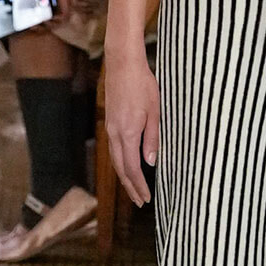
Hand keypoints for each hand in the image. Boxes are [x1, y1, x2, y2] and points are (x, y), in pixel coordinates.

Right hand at [104, 47, 159, 206]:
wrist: (123, 64)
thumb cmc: (143, 84)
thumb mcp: (155, 111)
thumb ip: (152, 138)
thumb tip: (150, 162)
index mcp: (127, 133)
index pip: (131, 168)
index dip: (138, 185)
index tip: (146, 198)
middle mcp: (115, 133)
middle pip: (120, 168)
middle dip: (130, 186)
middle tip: (140, 201)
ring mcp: (110, 128)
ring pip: (115, 159)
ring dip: (124, 176)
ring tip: (134, 189)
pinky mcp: (110, 122)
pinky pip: (114, 149)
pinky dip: (121, 163)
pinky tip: (128, 165)